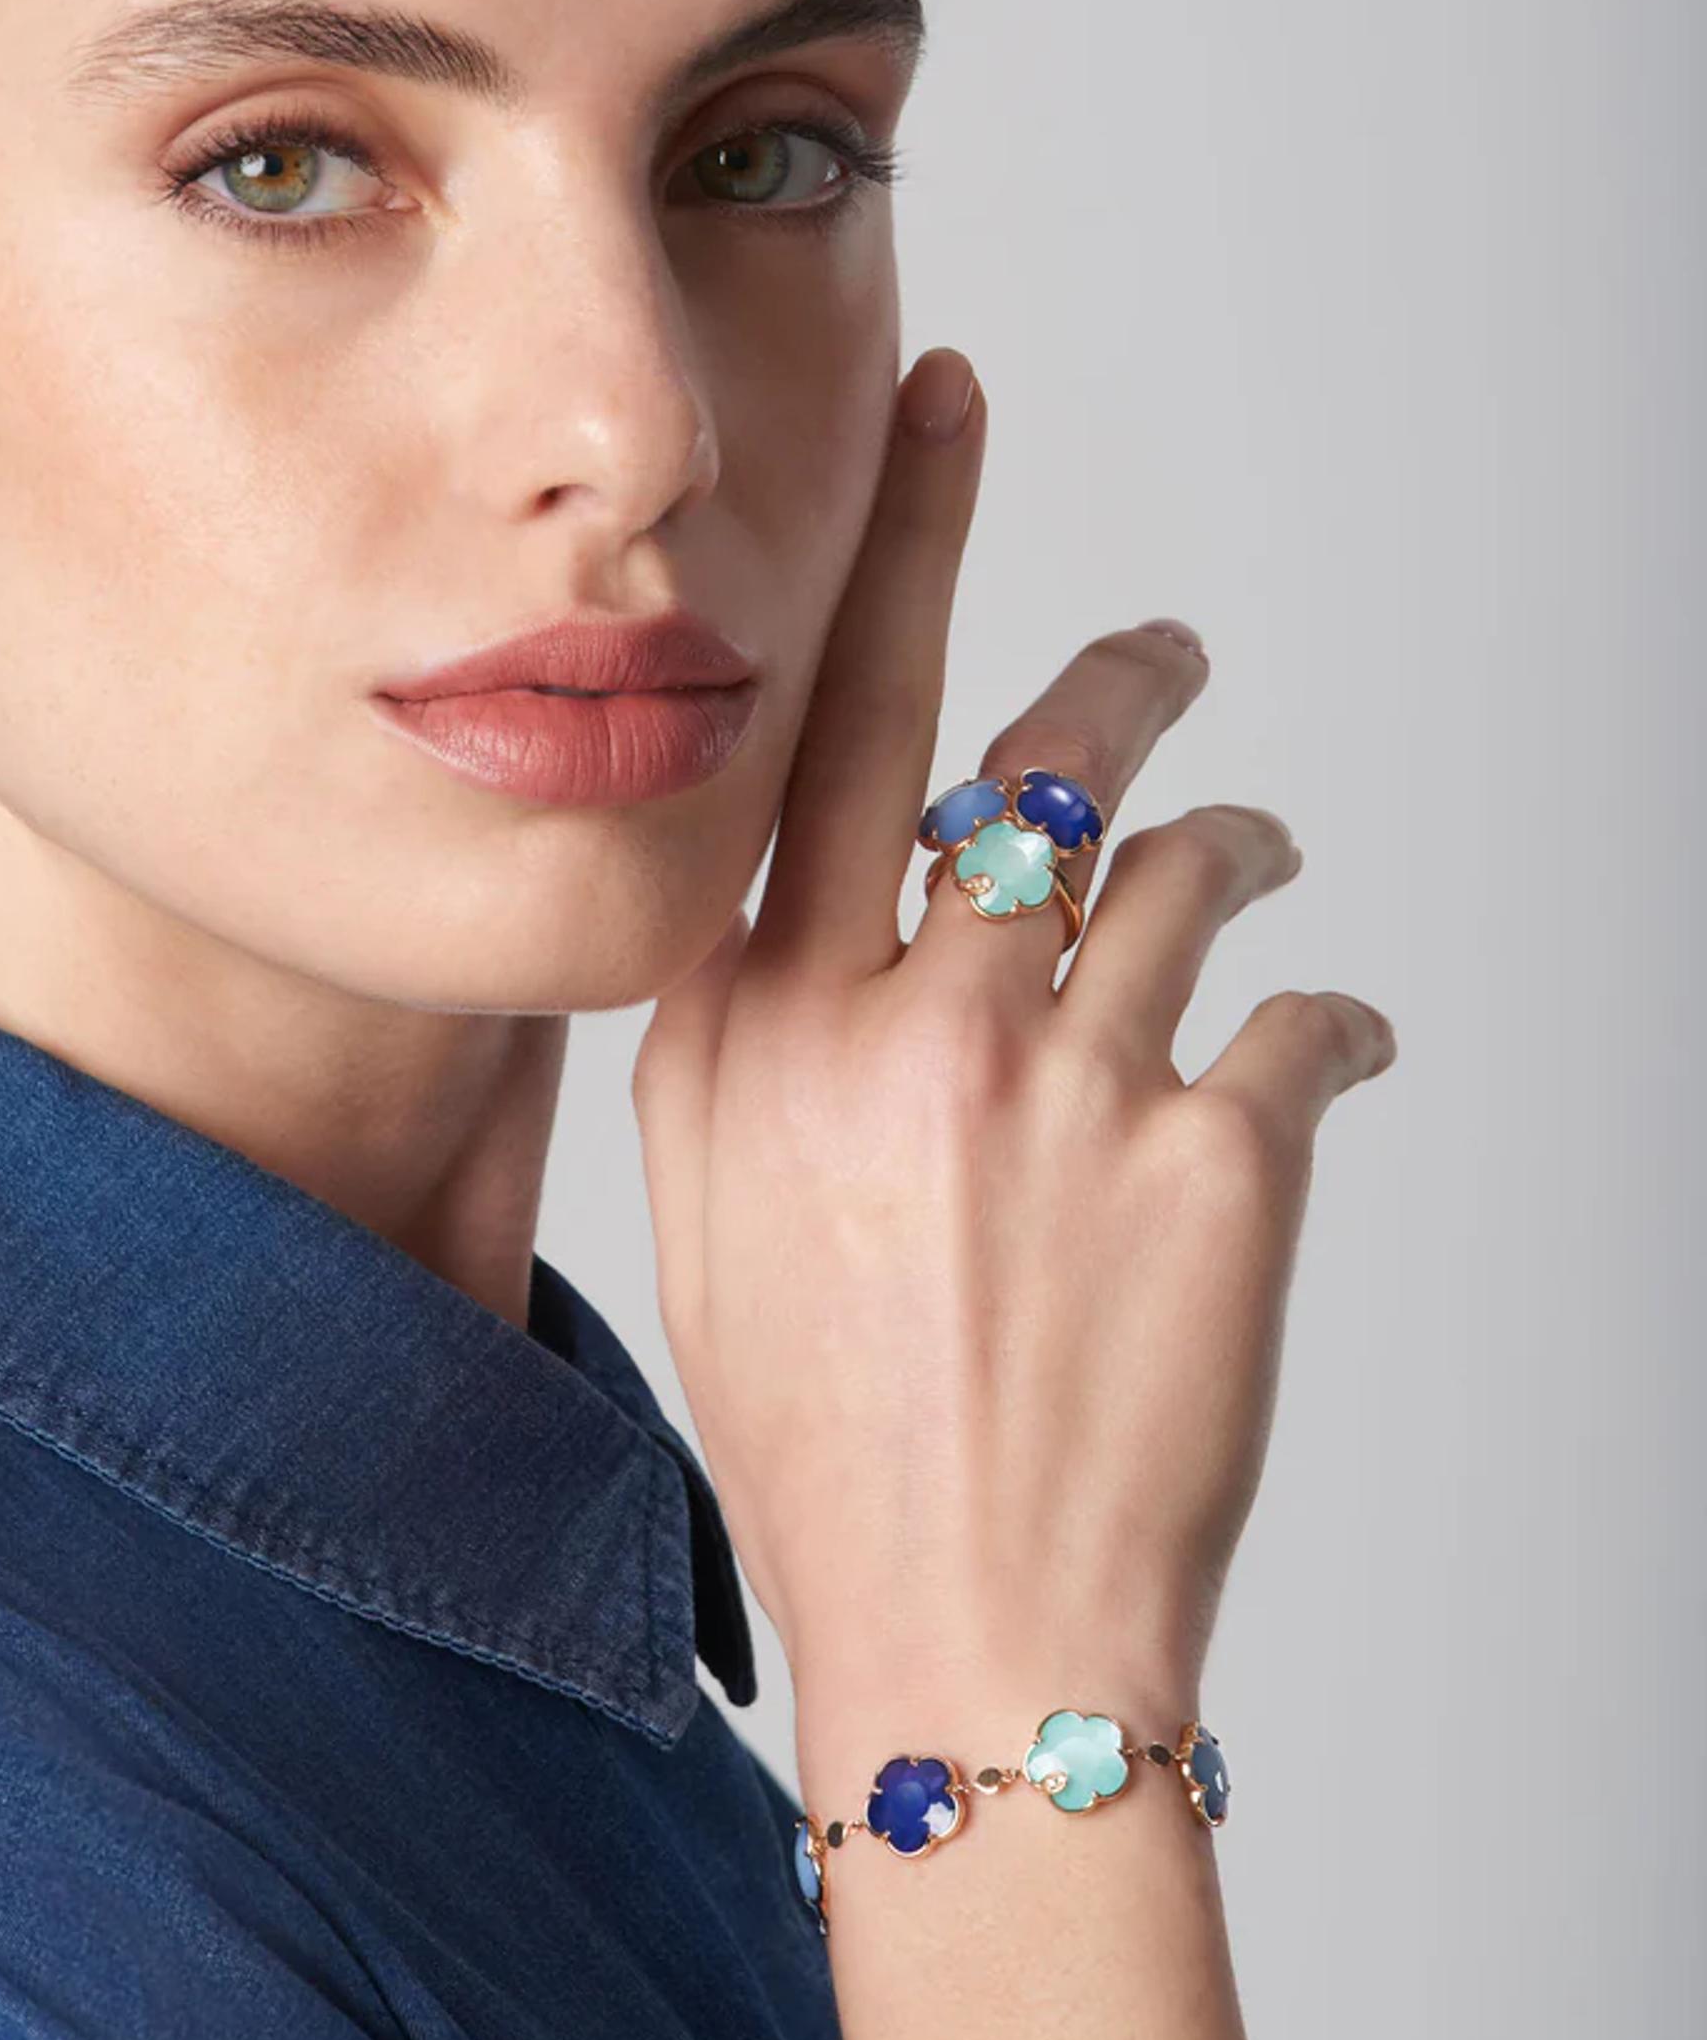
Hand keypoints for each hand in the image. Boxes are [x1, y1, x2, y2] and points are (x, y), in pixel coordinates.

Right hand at [633, 349, 1396, 1723]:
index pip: (832, 718)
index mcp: (757, 1020)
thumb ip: (761, 1023)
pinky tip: (1318, 1056)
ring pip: (1196, 864)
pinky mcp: (1220, 1161)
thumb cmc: (827, 1436)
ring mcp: (1065, 1084)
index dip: (905, 538)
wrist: (970, 1641)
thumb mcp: (714, 1207)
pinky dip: (1325, 1026)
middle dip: (1129, 681)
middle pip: (1044, 760)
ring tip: (1259, 884)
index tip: (946, 398)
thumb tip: (832, 891)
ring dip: (1243, 858)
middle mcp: (901, 1021)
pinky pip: (1307, 1018)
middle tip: (1171, 664)